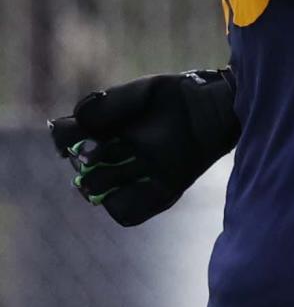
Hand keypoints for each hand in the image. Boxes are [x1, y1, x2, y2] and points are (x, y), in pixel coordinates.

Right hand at [49, 69, 239, 225]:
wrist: (216, 106)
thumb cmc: (179, 94)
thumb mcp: (142, 93)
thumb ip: (108, 105)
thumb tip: (74, 123)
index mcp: (111, 128)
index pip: (69, 138)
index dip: (64, 139)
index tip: (69, 137)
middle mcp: (121, 154)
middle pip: (84, 172)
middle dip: (84, 162)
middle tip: (95, 151)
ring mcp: (141, 174)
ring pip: (101, 192)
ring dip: (101, 181)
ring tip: (114, 162)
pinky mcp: (164, 189)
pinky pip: (131, 213)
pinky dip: (124, 204)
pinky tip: (139, 182)